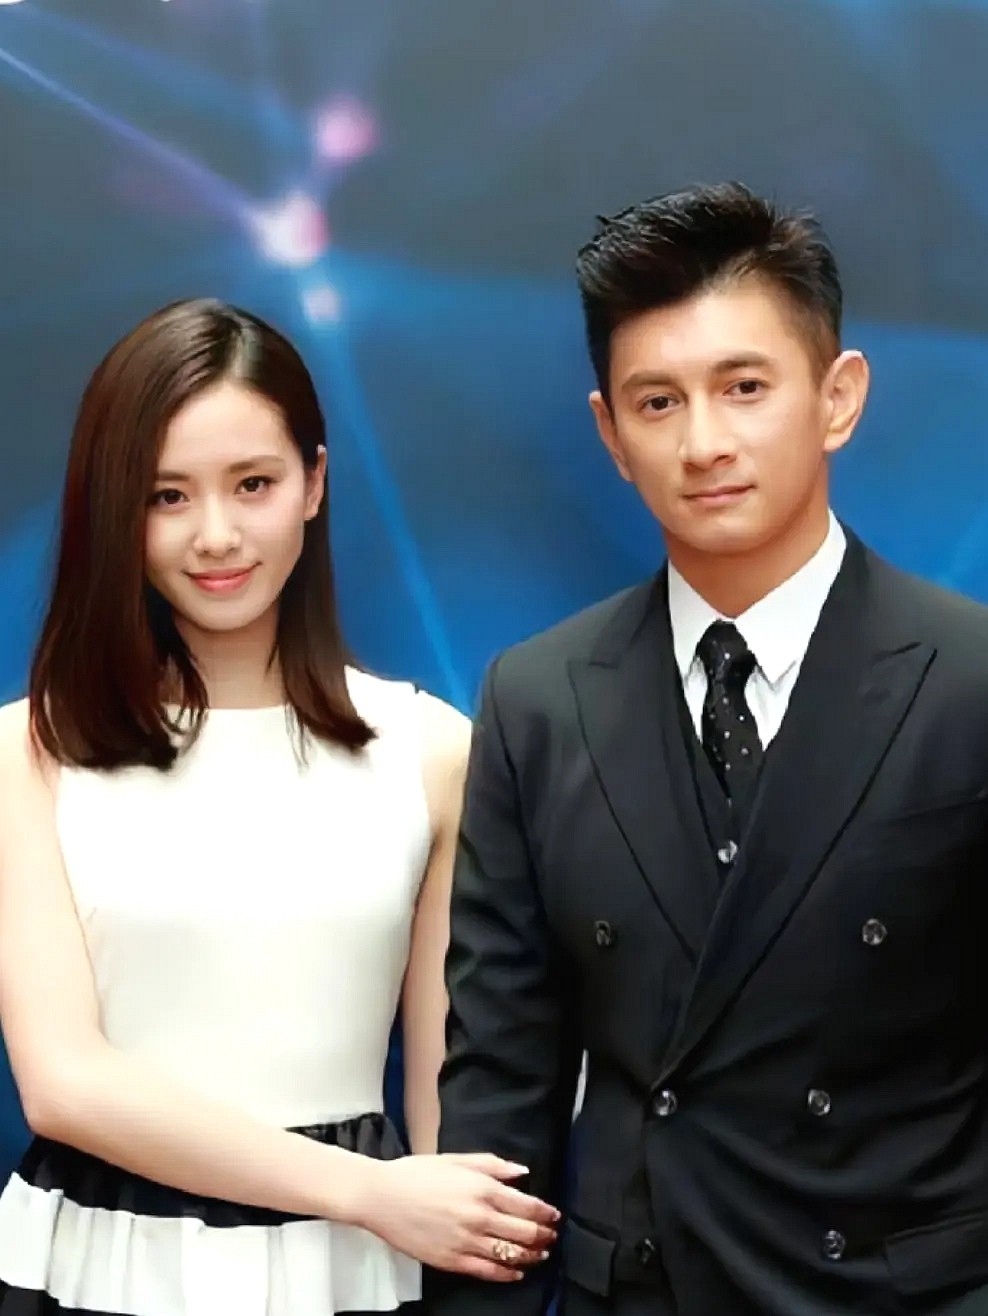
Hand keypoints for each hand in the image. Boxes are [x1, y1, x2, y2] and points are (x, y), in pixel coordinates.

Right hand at [354, 1152, 559, 1279]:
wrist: (381, 1196)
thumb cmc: (416, 1173)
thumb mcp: (457, 1159)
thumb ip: (493, 1164)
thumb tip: (522, 1172)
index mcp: (482, 1188)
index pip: (526, 1205)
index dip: (545, 1213)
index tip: (554, 1216)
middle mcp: (478, 1216)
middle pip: (524, 1232)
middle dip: (543, 1236)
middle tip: (551, 1236)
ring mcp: (466, 1241)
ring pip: (510, 1254)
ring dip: (531, 1256)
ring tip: (541, 1255)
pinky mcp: (452, 1260)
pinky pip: (487, 1271)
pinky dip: (506, 1274)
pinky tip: (516, 1272)